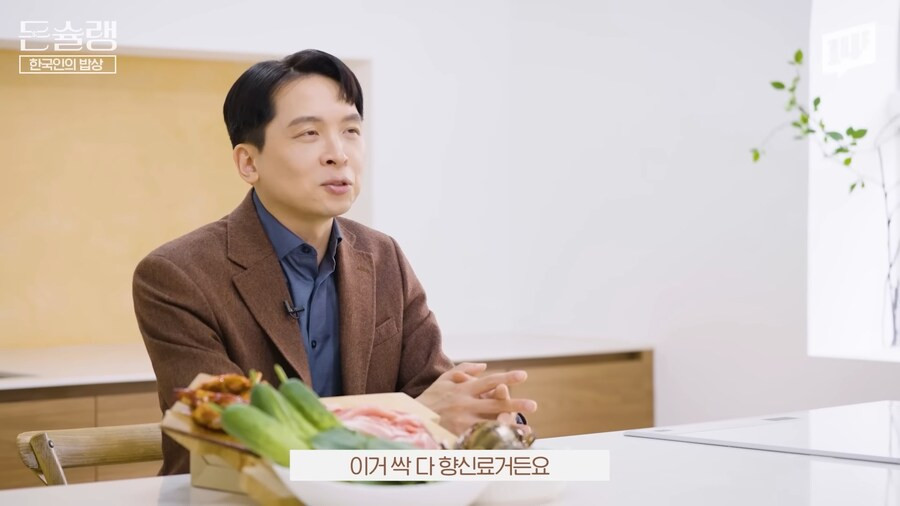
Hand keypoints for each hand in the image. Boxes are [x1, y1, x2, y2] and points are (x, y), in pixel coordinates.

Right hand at [416, 362, 537, 434]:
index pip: (488, 381)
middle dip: (515, 404)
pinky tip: (508, 444)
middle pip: (494, 403)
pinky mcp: (457, 436)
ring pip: (490, 424)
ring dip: (510, 427)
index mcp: (463, 388)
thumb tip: (485, 366)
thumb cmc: (431, 398)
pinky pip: (479, 439)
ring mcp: (461, 421)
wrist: (412, 419)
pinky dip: (495, 441)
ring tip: (527, 430)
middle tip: (534, 405)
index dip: (507, 378)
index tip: (524, 375)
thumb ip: (465, 369)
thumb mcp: (445, 379)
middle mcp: (464, 404)